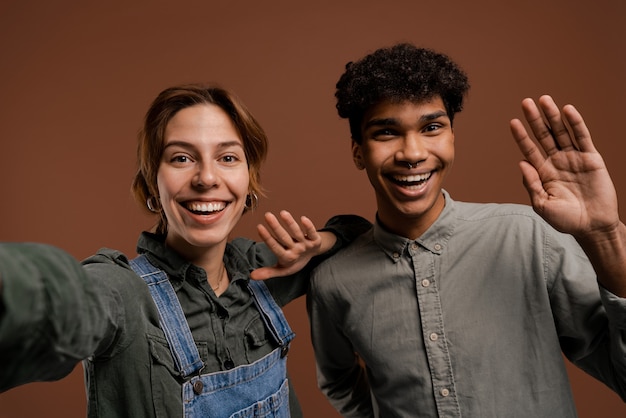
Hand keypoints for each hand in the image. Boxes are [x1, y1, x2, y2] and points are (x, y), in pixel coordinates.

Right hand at [250, 210, 322, 279]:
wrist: (312, 256)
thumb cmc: (293, 260)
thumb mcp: (281, 269)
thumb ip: (268, 272)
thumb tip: (251, 276)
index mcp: (287, 258)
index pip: (275, 248)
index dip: (267, 238)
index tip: (259, 226)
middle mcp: (296, 251)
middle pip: (285, 238)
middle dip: (276, 227)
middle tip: (267, 215)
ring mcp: (306, 245)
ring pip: (298, 233)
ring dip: (290, 223)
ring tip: (282, 212)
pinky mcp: (315, 240)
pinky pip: (312, 233)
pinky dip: (309, 226)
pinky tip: (303, 218)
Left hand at [510, 95, 619, 238]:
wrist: (593, 226)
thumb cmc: (565, 219)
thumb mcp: (542, 205)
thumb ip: (531, 184)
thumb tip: (521, 162)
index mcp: (543, 172)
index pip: (529, 149)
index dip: (521, 136)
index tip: (513, 122)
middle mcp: (556, 161)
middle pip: (543, 135)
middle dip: (534, 119)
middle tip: (525, 102)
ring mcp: (573, 158)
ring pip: (561, 132)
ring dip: (552, 116)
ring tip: (544, 100)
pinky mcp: (591, 158)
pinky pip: (582, 137)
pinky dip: (575, 123)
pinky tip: (568, 110)